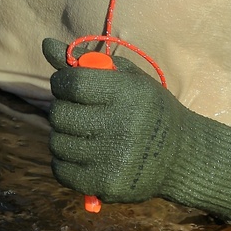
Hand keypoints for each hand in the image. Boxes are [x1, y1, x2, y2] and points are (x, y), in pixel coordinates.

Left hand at [42, 38, 230, 222]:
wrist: (182, 155)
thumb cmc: (149, 108)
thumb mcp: (126, 77)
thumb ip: (86, 61)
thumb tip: (47, 45)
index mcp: (128, 94)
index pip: (72, 83)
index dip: (62, 82)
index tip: (68, 85)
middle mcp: (122, 127)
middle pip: (60, 115)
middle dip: (63, 109)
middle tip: (78, 111)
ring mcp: (115, 159)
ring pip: (57, 143)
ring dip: (63, 136)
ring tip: (83, 133)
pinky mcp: (108, 185)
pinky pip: (62, 171)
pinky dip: (65, 161)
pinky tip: (82, 154)